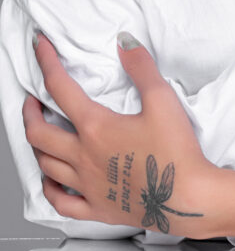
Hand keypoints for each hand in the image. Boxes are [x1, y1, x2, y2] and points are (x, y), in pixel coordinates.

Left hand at [23, 30, 228, 237]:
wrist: (188, 198)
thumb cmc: (176, 150)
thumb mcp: (163, 99)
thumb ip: (141, 67)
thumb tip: (124, 41)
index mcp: (96, 127)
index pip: (60, 89)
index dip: (47, 63)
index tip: (40, 47)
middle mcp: (83, 156)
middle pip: (39, 133)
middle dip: (30, 112)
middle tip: (32, 100)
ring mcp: (86, 185)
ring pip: (45, 165)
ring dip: (37, 145)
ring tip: (41, 133)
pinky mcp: (96, 208)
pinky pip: (60, 201)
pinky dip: (48, 188)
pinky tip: (50, 179)